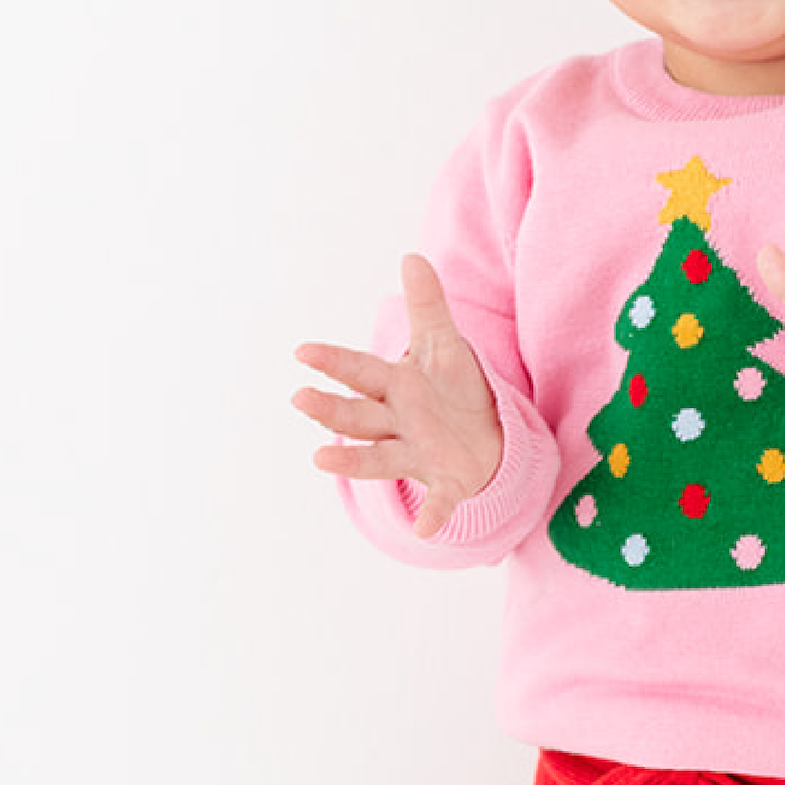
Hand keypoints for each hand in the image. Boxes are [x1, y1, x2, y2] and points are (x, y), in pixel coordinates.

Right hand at [293, 254, 502, 538]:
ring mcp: (418, 455)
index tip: (303, 352)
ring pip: (381, 458)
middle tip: (299, 398)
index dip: (334, 362)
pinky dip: (433, 514)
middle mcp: (398, 424)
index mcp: (396, 387)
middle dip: (331, 409)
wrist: (485, 436)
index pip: (361, 372)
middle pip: (359, 416)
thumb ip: (428, 305)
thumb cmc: (452, 388)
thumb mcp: (444, 344)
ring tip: (319, 459)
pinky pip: (439, 500)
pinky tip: (425, 530)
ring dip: (352, 460)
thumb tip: (412, 255)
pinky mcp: (448, 482)